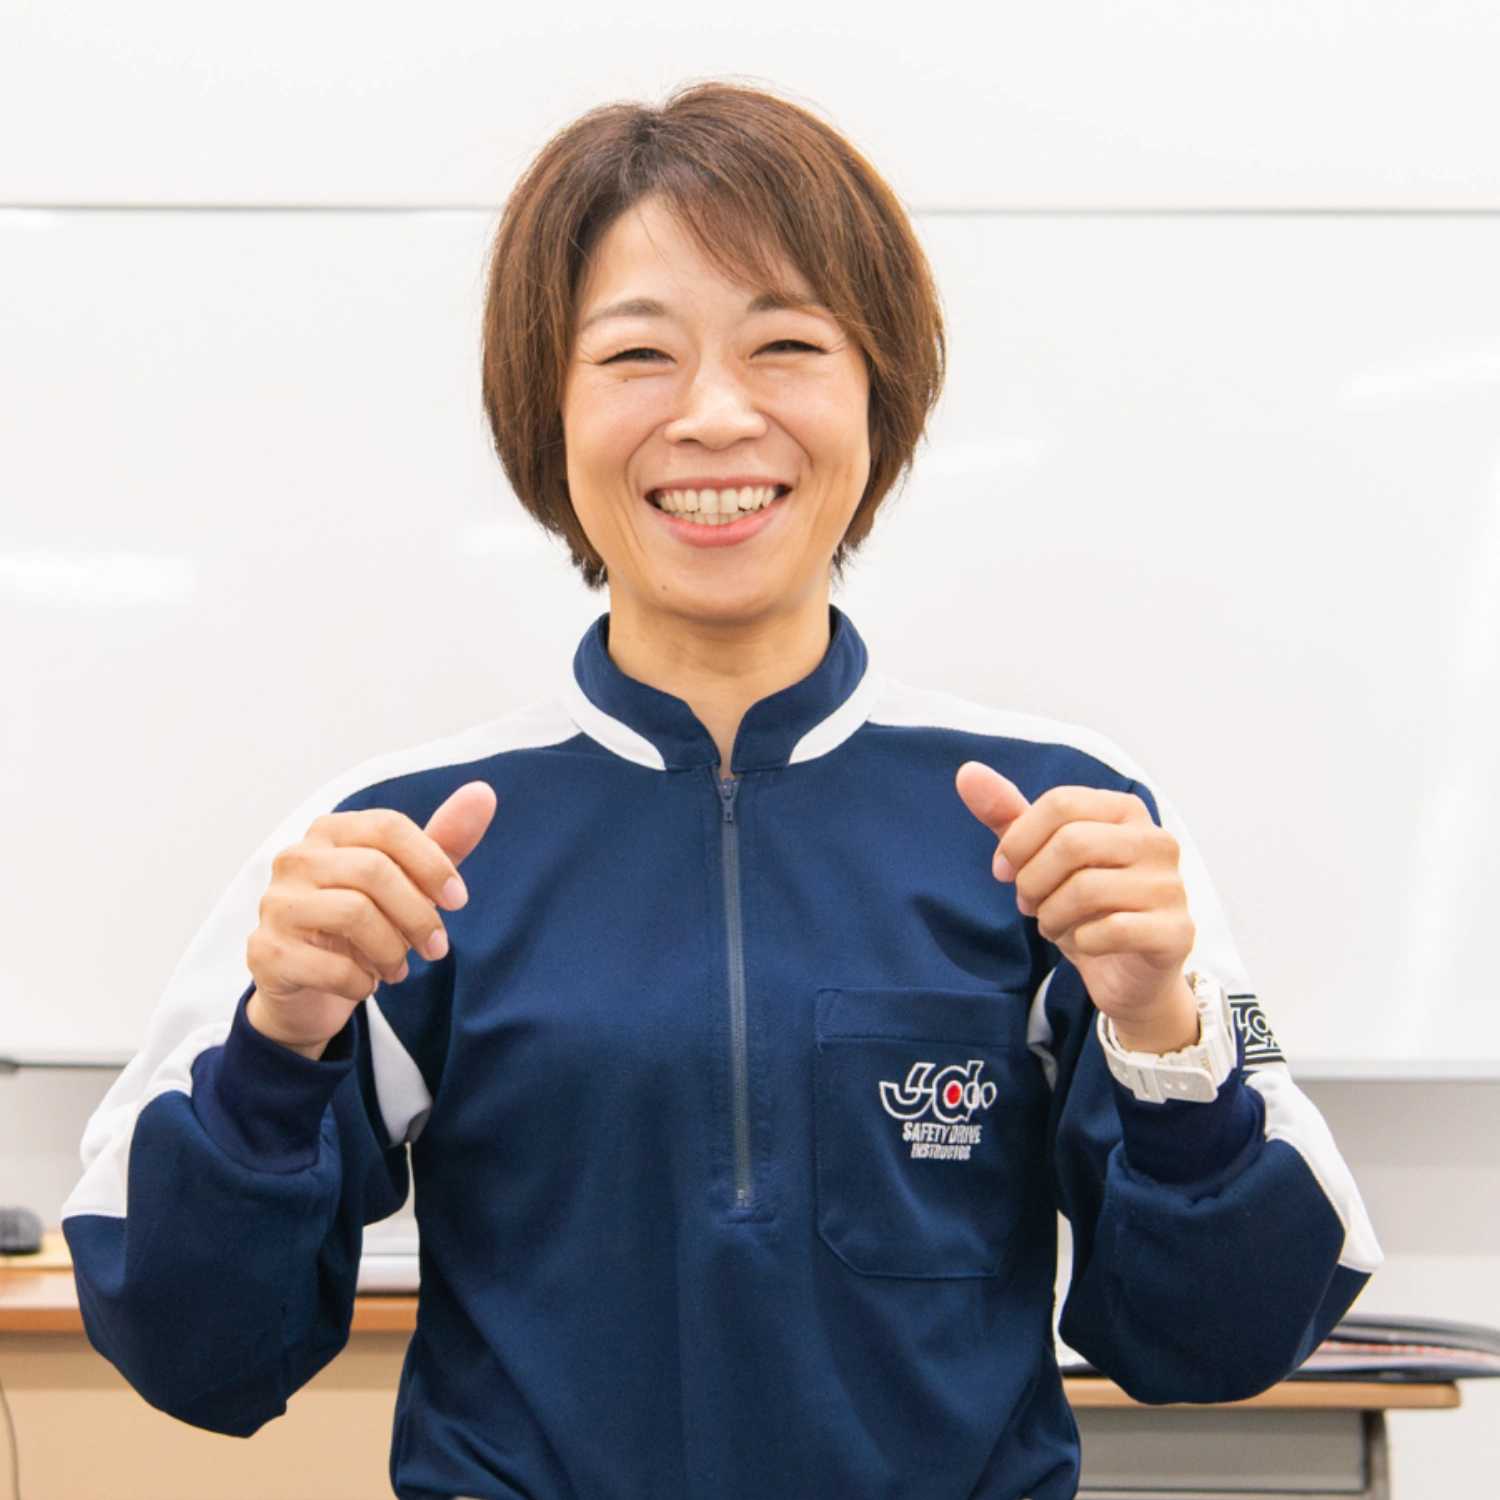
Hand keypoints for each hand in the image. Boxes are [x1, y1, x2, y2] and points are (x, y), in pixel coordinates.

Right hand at [246, 781, 497, 1058]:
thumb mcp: (409, 882)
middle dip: (418, 914)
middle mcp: (295, 859)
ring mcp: (275, 904)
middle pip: (374, 870)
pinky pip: (329, 965)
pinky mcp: (265, 952)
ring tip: (400, 967)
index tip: (457, 900)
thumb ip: (444, 841)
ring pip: (354, 913)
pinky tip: (366, 984)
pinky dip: (361, 981)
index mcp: (329, 832)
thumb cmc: (362, 925)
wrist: (308, 989)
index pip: (388, 827)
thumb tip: (483, 793)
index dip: (432, 863)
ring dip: (392, 950)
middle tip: (437, 947)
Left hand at [955, 762, 1196, 1053]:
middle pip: (1071, 843)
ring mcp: (1171, 887)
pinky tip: (1082, 943)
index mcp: (1126, 811)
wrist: (1127, 973)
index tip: (1003, 870)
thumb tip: (968, 772)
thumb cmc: (1086, 907)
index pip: (1060, 804)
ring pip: (1086, 889)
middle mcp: (1157, 841)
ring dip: (1052, 915)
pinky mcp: (1175, 932)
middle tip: (1028, 903)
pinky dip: (1080, 942)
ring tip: (1054, 924)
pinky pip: (1111, 930)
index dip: (1018, 840)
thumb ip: (1008, 815)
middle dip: (1032, 880)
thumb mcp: (1040, 857)